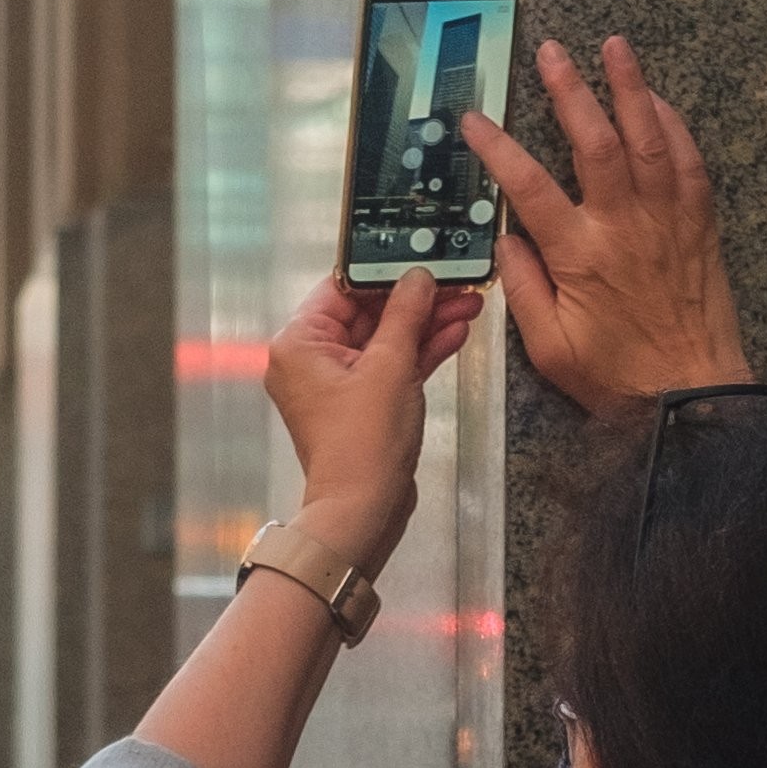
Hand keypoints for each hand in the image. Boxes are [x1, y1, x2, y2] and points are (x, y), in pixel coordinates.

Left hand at [263, 266, 480, 568]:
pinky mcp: (359, 404)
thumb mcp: (392, 366)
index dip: (384, 271)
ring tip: (466, 305)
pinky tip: (453, 334)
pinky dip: (418, 353)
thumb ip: (406, 315)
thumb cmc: (362, 446)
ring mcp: (335, 384)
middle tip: (454, 282)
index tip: (418, 258)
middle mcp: (310, 361)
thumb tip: (417, 279)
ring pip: (384, 340)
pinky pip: (389, 366)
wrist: (364, 509)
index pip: (342, 288)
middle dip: (415, 301)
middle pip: (366, 313)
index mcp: (299, 344)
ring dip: (424, 325)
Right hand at [461, 35, 750, 419]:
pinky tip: (657, 101)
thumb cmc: (617, 378)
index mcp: (581, 254)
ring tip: (614, 47)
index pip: (529, 186)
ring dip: (631, 88)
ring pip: (648, 138)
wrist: (693, 396)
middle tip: (552, 52)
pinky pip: (689, 163)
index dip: (498, 148)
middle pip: (595, 142)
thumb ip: (522, 288)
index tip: (475, 120)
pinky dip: (673, 126)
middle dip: (570, 91)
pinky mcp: (699, 226)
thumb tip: (505, 238)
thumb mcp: (549, 348)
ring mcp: (667, 220)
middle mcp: (625, 226)